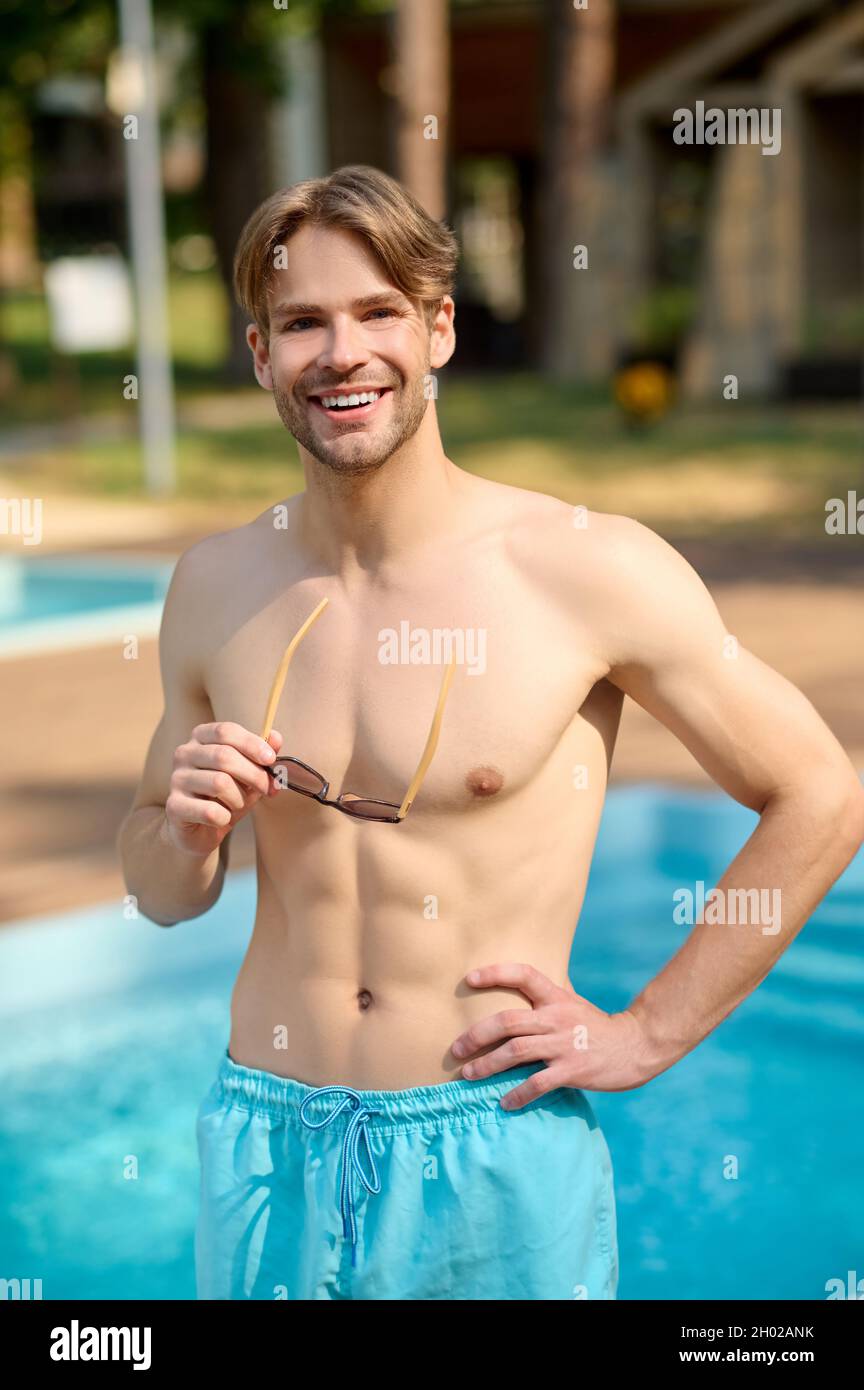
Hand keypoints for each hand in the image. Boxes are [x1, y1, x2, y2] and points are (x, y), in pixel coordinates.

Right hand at [164, 721, 282, 857]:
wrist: (199, 831)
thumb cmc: (226, 796)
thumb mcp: (249, 775)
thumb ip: (262, 756)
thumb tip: (276, 737)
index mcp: (201, 738)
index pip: (226, 731)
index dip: (252, 743)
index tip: (271, 759)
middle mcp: (184, 754)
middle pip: (224, 756)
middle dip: (254, 775)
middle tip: (267, 789)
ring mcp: (177, 779)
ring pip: (219, 783)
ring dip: (239, 798)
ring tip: (238, 805)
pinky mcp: (174, 806)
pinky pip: (210, 811)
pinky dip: (225, 817)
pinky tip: (223, 818)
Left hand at [451, 962, 655, 1109]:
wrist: (635, 1046)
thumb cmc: (597, 1027)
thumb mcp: (572, 1005)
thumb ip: (545, 1003)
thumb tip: (513, 1005)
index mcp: (556, 997)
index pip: (523, 975)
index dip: (495, 973)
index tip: (469, 979)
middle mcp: (557, 1017)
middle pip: (508, 1020)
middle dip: (477, 1035)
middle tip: (456, 1049)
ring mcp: (564, 1044)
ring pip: (516, 1051)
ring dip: (487, 1065)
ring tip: (468, 1075)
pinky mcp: (573, 1070)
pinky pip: (538, 1083)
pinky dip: (518, 1094)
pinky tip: (504, 1103)